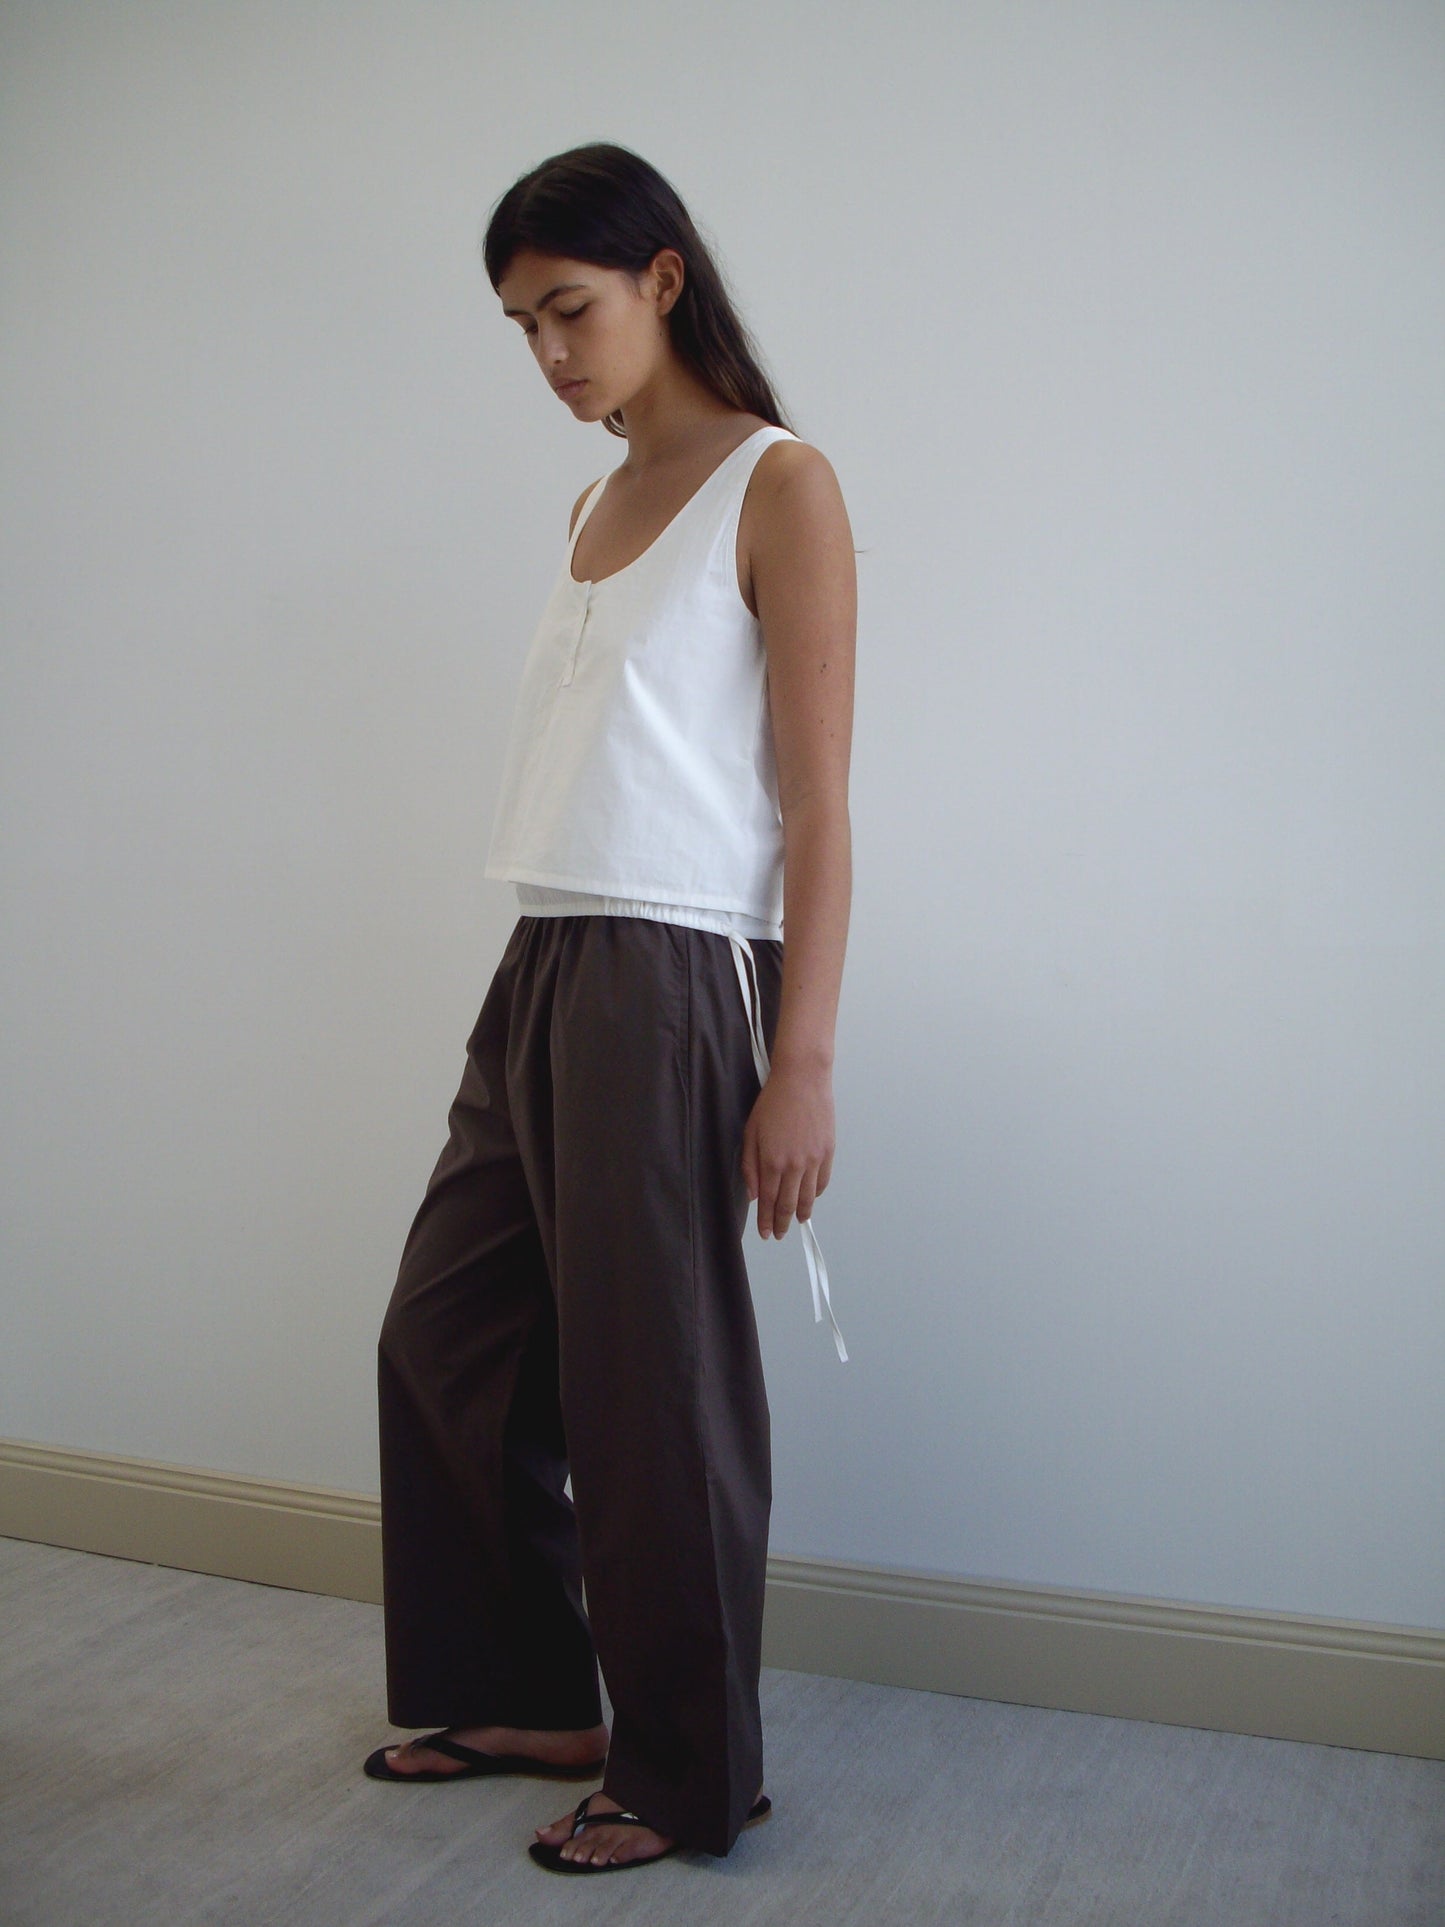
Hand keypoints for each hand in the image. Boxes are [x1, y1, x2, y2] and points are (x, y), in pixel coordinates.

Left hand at [740, 1059, 834, 1239]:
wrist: (802, 1080)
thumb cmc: (772, 1102)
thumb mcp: (751, 1132)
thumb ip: (749, 1166)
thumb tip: (753, 1194)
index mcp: (771, 1161)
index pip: (768, 1201)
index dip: (765, 1220)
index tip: (764, 1233)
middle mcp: (794, 1166)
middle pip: (788, 1205)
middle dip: (781, 1224)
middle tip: (777, 1234)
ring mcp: (813, 1160)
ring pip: (808, 1197)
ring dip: (801, 1213)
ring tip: (796, 1222)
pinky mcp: (827, 1152)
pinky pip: (822, 1181)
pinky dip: (816, 1194)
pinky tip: (810, 1198)